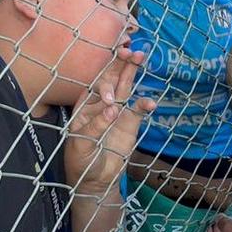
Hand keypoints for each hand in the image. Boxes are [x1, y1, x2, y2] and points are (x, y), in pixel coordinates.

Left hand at [64, 48, 154, 193]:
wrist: (94, 180)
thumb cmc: (80, 160)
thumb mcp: (81, 145)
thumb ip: (96, 126)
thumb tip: (113, 109)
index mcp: (85, 105)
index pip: (95, 84)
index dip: (104, 78)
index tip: (111, 88)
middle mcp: (102, 103)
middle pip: (111, 78)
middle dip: (119, 63)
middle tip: (130, 51)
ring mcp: (117, 111)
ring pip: (125, 87)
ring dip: (132, 72)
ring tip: (140, 57)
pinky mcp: (130, 123)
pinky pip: (138, 110)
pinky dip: (145, 105)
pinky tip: (150, 103)